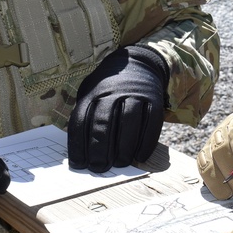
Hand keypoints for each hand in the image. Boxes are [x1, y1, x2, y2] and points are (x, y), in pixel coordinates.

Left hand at [68, 45, 168, 172]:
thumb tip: (80, 153)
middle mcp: (112, 92)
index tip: (79, 164)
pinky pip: (151, 122)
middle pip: (104, 122)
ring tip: (119, 164)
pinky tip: (139, 156)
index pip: (81, 119)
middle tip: (98, 168)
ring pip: (128, 121)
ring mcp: (135, 94)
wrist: (139, 64)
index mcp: (93, 92)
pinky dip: (146, 142)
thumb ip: (86, 117)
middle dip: (100, 148)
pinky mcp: (153, 99)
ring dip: (123, 147)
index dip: (78, 144)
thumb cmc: (109, 89)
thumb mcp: (91, 93)